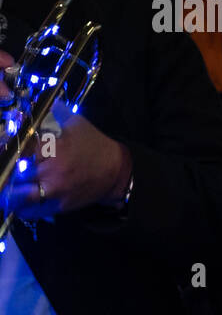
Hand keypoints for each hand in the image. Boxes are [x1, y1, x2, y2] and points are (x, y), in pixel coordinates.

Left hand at [5, 100, 131, 218]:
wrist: (117, 170)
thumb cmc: (94, 144)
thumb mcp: (77, 123)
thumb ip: (56, 112)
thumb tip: (43, 103)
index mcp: (51, 149)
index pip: (16, 151)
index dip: (8, 151)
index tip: (6, 149)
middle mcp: (50, 171)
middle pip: (13, 175)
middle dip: (8, 173)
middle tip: (6, 172)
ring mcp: (55, 191)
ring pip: (18, 197)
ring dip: (9, 195)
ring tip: (7, 192)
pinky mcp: (60, 206)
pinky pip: (33, 211)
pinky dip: (22, 209)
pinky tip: (18, 204)